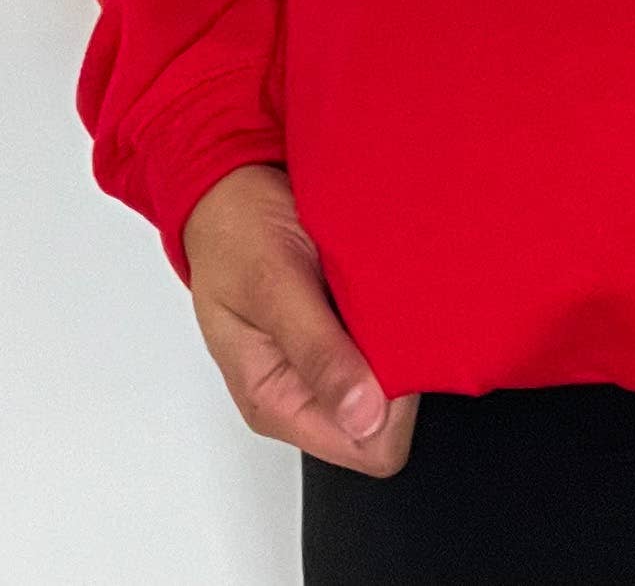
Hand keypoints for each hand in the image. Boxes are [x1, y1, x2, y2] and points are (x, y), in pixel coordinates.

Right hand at [182, 163, 419, 476]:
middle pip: (389, 418)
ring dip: (401, 338)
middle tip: (388, 309)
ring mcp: (331, 360)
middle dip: (401, 370)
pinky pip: (393, 338)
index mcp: (277, 402)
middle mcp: (307, 390)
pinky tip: (386, 282)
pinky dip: (399, 313)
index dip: (394, 406)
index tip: (395, 349)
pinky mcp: (348, 329)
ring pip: (396, 377)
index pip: (367, 447)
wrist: (233, 188)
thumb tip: (363, 416)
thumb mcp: (272, 287)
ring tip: (383, 290)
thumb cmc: (236, 234)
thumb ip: (316, 352)